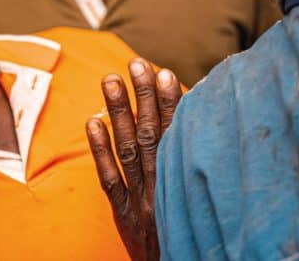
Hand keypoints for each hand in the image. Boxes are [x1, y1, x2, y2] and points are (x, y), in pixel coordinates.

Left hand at [86, 59, 182, 260]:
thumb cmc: (199, 234)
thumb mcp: (206, 200)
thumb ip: (198, 165)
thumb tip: (198, 124)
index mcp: (187, 182)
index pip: (179, 135)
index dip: (172, 103)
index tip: (166, 72)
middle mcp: (164, 188)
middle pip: (152, 136)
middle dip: (144, 98)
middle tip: (136, 64)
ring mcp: (142, 201)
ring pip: (129, 151)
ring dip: (119, 113)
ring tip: (111, 80)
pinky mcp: (124, 216)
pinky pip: (110, 180)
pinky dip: (101, 151)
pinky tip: (93, 122)